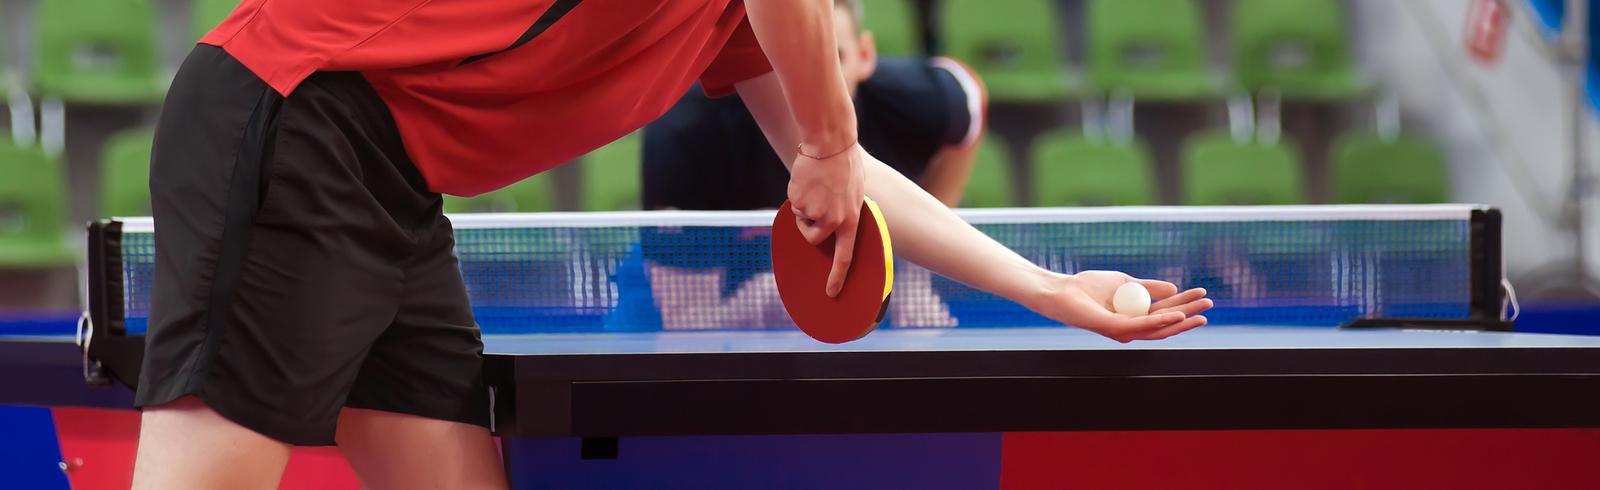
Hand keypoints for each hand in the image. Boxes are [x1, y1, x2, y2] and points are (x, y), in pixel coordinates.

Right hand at [787, 144, 866, 296]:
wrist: (830, 143)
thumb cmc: (844, 165)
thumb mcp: (853, 193)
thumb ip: (844, 212)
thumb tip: (831, 227)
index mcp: (851, 220)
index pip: (845, 256)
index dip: (837, 277)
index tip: (831, 292)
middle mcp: (834, 220)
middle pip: (814, 238)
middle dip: (808, 226)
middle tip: (813, 205)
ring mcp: (815, 212)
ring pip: (801, 218)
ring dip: (804, 204)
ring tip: (816, 185)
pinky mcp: (799, 202)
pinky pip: (794, 204)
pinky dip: (797, 192)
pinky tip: (808, 178)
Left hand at [1026, 271, 1212, 342]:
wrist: (1063, 291)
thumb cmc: (1089, 287)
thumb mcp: (1126, 283)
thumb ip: (1148, 287)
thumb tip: (1174, 289)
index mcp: (1135, 317)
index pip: (1166, 313)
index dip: (1186, 303)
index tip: (1203, 293)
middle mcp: (1132, 328)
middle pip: (1167, 323)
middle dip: (1190, 314)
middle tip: (1210, 304)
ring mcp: (1124, 330)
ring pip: (1159, 328)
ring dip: (1182, 319)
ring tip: (1201, 312)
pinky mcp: (1114, 328)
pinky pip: (1142, 326)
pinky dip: (1161, 321)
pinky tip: (1177, 314)